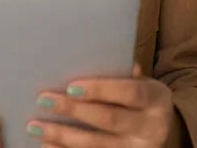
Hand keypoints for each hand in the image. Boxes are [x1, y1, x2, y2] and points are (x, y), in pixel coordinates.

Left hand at [28, 64, 175, 146]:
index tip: (70, 86)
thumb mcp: (141, 83)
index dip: (100, 89)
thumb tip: (97, 58)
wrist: (160, 129)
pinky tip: (46, 144)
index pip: (129, 92)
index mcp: (156, 100)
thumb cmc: (140, 98)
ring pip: (97, 145)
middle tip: (44, 100)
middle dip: (74, 110)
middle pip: (109, 119)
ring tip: (35, 126)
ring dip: (63, 136)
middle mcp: (152, 128)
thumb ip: (121, 73)